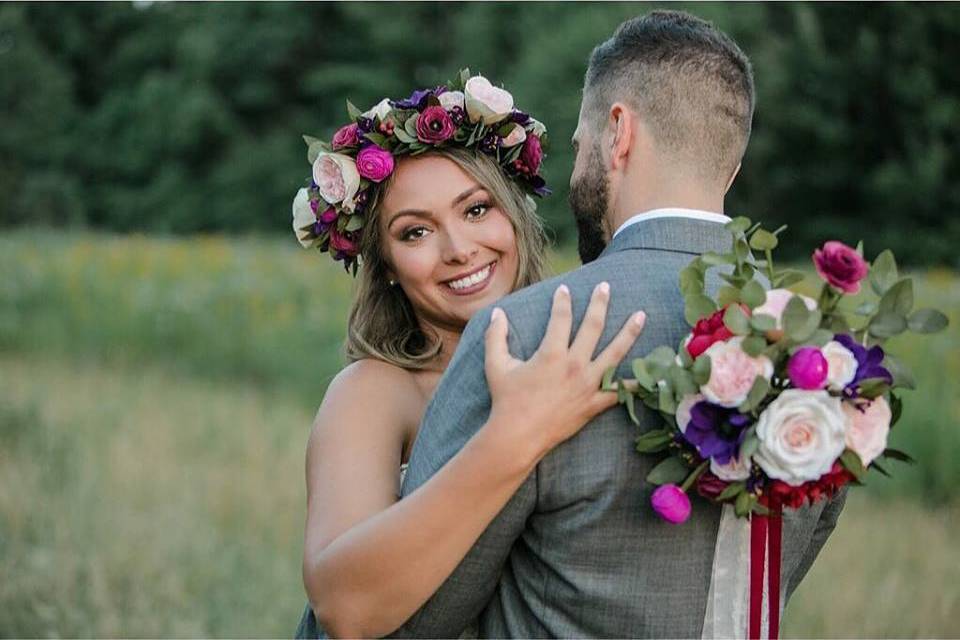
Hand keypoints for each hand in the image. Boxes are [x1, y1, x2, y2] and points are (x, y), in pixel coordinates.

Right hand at [484, 282, 645, 458]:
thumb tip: (497, 312)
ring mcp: (588, 385)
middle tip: (606, 287)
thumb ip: (496, 336)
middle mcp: (574, 365)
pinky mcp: (594, 404)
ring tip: (641, 315)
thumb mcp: (496, 365)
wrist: (518, 436)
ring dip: (629, 332)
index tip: (565, 289)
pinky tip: (650, 374)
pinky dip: (636, 384)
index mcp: (551, 353)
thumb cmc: (506, 400)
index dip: (562, 301)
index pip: (561, 318)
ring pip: (615, 353)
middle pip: (593, 326)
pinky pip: (619, 392)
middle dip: (600, 303)